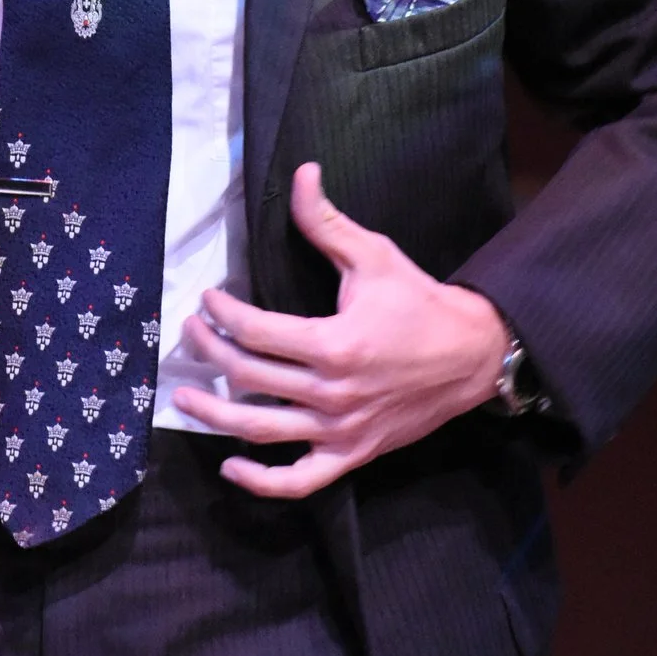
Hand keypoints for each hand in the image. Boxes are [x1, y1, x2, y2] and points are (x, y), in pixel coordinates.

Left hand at [168, 161, 509, 499]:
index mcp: (334, 343)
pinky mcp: (353, 454)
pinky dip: (263, 481)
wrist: (471, 355)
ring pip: (262, 432)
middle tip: (189, 333)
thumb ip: (326, 222)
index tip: (207, 298)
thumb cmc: (419, 302)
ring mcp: (341, 430)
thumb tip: (300, 173)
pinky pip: (301, 481)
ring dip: (216, 415)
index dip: (221, 313)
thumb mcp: (373, 256)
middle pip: (248, 378)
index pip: (255, 331)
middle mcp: (332, 393)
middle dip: (209, 352)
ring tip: (185, 396)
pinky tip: (232, 466)